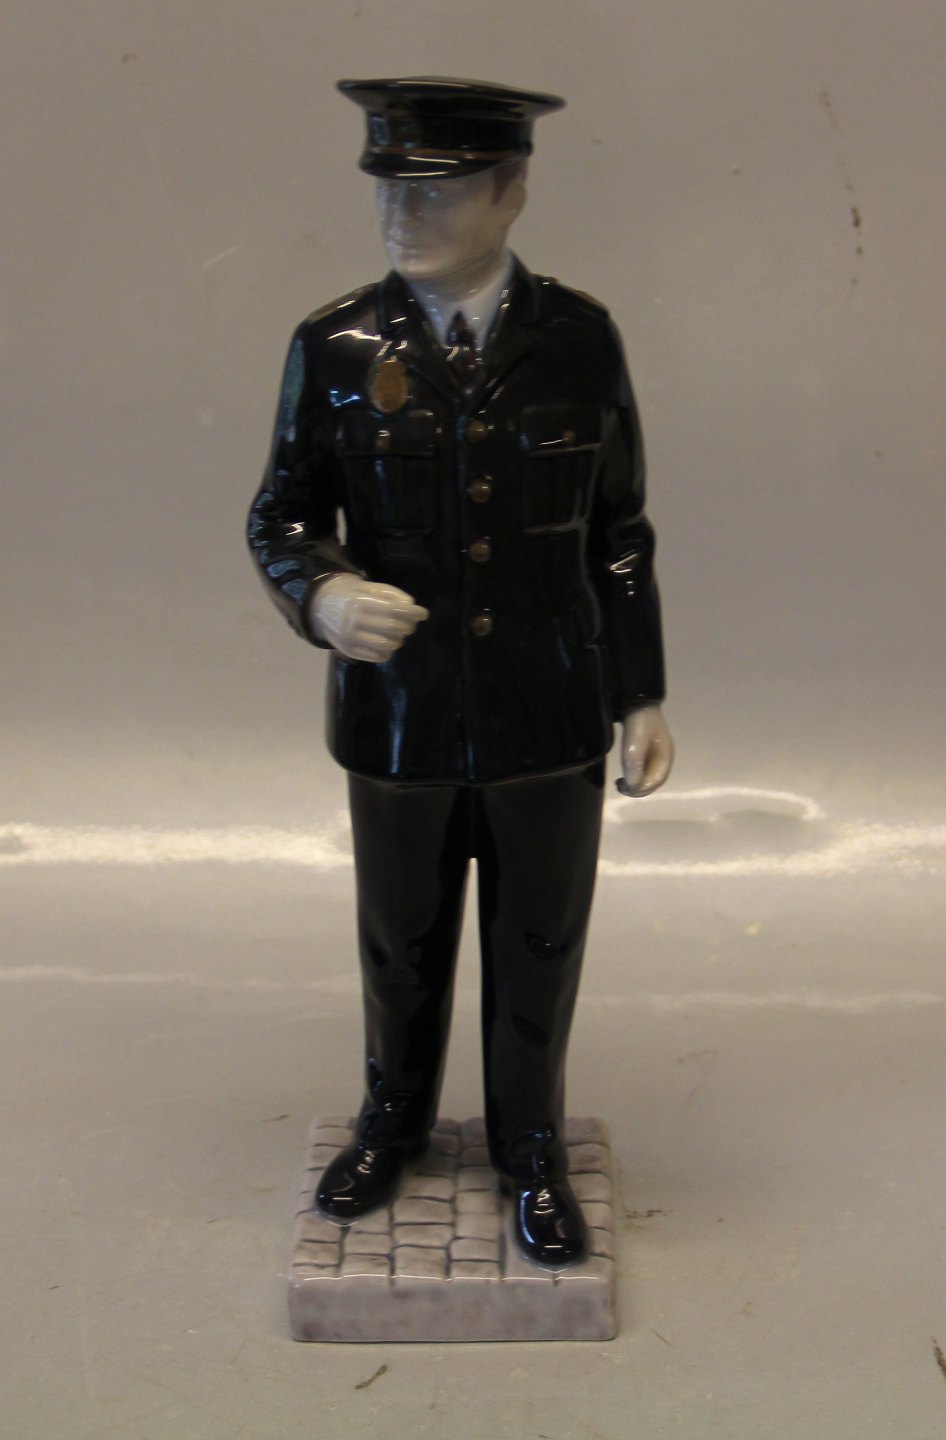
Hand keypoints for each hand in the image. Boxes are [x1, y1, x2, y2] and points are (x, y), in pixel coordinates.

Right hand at [308, 574, 428, 661]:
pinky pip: (379, 656)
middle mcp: (352, 623)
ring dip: (400, 639)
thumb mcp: (370, 587)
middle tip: (411, 623)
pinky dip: (389, 650)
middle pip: (392, 628)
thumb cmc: (352, 594)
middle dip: (408, 626)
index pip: (393, 611)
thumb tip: (410, 607)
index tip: (423, 613)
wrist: (322, 606)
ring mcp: (350, 640)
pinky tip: (387, 641)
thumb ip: (391, 594)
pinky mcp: (350, 652)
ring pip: (387, 645)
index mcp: (358, 603)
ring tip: (398, 632)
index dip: (412, 613)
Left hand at [618, 704, 673, 796]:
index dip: (640, 789)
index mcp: (665, 758)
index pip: (656, 782)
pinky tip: (623, 774)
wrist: (635, 700)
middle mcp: (663, 758)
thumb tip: (632, 787)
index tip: (624, 788)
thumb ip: (634, 769)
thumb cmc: (637, 725)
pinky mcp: (647, 748)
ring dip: (634, 782)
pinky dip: (633, 774)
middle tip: (619, 786)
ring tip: (619, 782)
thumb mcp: (633, 749)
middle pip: (652, 781)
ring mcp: (656, 753)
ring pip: (646, 775)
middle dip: (637, 787)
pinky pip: (642, 767)